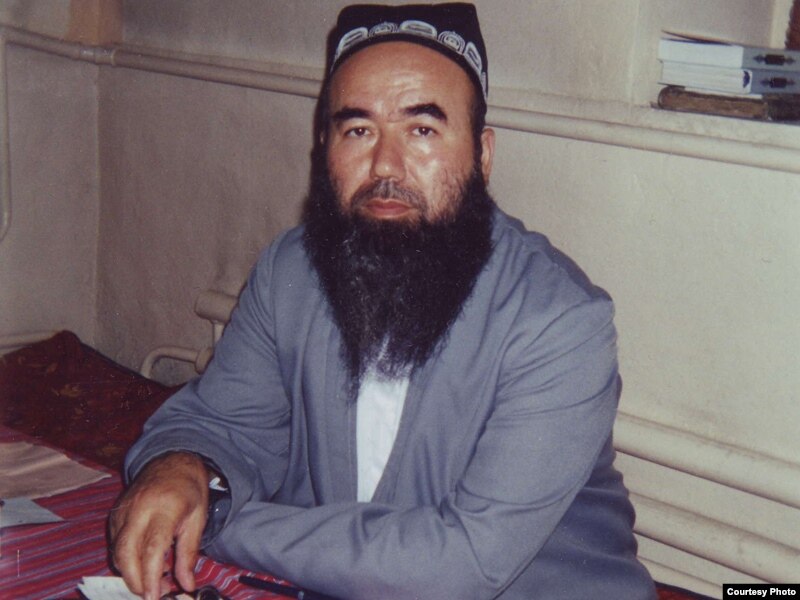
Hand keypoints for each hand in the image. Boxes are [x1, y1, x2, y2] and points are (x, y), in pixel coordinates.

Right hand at [109, 452, 209, 599]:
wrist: (172, 461)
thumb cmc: (189, 490)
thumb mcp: (198, 518)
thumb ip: (189, 553)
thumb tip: (187, 584)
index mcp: (164, 508)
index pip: (152, 548)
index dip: (150, 576)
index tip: (154, 596)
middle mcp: (139, 509)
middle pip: (126, 553)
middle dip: (134, 581)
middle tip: (151, 594)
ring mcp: (123, 511)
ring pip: (117, 551)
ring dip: (130, 572)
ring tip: (151, 581)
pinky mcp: (115, 514)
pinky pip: (115, 543)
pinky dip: (125, 559)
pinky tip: (142, 563)